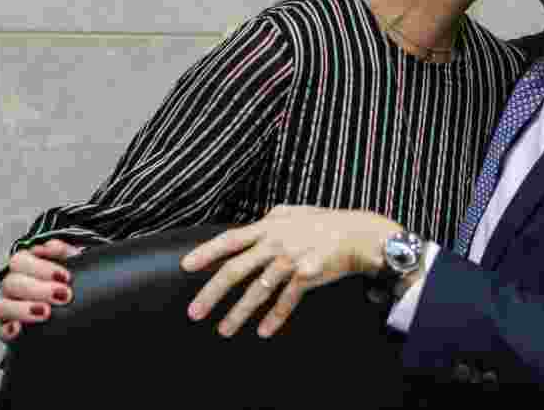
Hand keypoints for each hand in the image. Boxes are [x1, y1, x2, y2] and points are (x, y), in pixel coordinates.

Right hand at [0, 239, 82, 342]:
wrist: (74, 310)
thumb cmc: (69, 283)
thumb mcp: (73, 264)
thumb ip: (68, 254)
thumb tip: (65, 251)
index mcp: (25, 267)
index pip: (21, 261)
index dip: (42, 267)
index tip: (67, 277)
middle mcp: (13, 286)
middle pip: (12, 282)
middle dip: (39, 289)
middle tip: (64, 295)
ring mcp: (8, 307)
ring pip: (1, 306)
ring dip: (22, 308)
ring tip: (46, 312)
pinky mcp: (7, 329)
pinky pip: (0, 330)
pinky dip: (7, 330)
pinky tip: (18, 329)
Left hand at [181, 205, 400, 338]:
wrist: (356, 234)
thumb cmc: (325, 223)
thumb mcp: (294, 212)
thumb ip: (272, 218)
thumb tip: (255, 222)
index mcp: (269, 226)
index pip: (230, 240)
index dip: (206, 252)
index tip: (186, 266)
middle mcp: (276, 242)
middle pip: (236, 270)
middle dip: (212, 293)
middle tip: (194, 312)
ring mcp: (290, 259)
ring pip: (258, 291)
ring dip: (239, 313)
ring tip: (224, 330)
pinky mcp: (307, 275)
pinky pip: (286, 301)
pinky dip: (275, 317)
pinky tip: (263, 331)